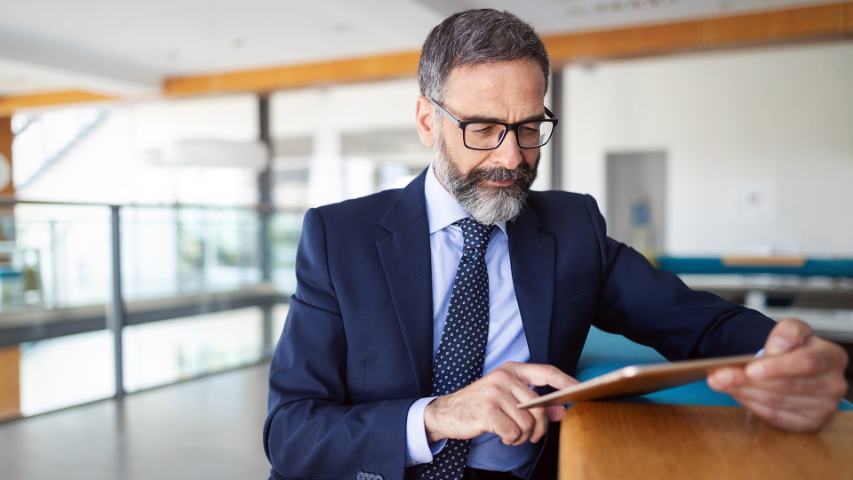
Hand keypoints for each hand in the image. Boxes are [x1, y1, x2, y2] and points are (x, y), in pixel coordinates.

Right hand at [424, 362, 576, 445]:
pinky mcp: (486, 410)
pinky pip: (513, 432)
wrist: (447, 412)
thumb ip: (536, 404)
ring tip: (511, 435)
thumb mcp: (508, 400)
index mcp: (512, 370)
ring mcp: (494, 392)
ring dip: (522, 437)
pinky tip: (502, 437)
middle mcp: (504, 377)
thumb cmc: (481, 405)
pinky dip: (511, 440)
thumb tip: (563, 410)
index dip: (566, 381)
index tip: (581, 389)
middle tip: (532, 436)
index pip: (547, 371)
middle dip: (539, 428)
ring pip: (527, 423)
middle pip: (539, 406)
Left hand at [708, 318, 848, 431]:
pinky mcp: (809, 423)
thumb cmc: (793, 347)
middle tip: (717, 376)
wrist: (793, 364)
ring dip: (744, 392)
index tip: (749, 369)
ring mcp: (823, 407)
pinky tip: (737, 393)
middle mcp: (833, 385)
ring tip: (721, 382)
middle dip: (747, 381)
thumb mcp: (792, 330)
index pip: (805, 363)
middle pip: (785, 386)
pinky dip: (751, 405)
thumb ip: (787, 333)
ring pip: (775, 402)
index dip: (776, 367)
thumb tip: (776, 348)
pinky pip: (775, 416)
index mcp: (832, 357)